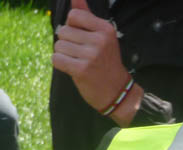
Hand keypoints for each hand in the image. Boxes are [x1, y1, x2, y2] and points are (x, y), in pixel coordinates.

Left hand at [52, 0, 133, 116]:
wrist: (117, 92)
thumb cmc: (106, 62)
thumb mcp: (101, 37)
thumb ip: (86, 16)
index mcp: (106, 29)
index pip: (73, 15)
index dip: (72, 27)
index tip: (83, 39)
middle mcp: (100, 41)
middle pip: (63, 31)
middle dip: (67, 43)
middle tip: (82, 54)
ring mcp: (91, 56)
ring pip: (58, 46)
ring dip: (64, 55)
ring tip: (79, 62)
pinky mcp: (82, 70)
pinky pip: (56, 59)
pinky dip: (61, 64)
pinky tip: (74, 69)